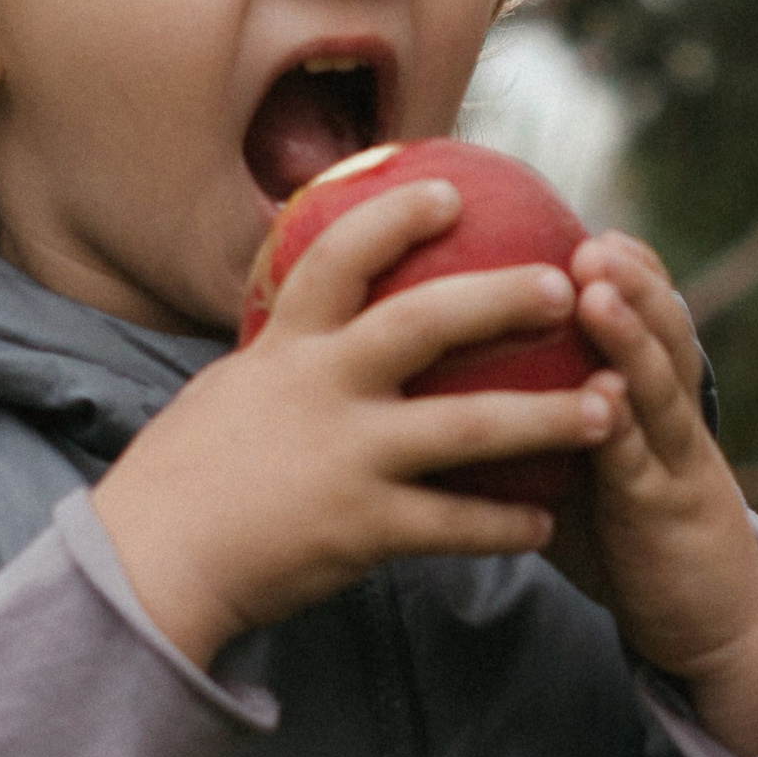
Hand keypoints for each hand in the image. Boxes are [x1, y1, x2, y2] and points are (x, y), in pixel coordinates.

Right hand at [91, 178, 620, 666]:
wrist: (149, 566)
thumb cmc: (186, 477)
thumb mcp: (230, 390)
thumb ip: (286, 355)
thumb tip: (321, 315)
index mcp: (285, 348)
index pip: (339, 257)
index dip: (395, 217)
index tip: (450, 190)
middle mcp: (320, 390)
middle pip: (424, 324)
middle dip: (501, 300)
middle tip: (566, 286)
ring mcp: (345, 459)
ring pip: (464, 429)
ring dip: (543, 417)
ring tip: (608, 410)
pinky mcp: (361, 529)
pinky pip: (452, 525)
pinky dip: (504, 524)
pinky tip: (547, 523)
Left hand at [545, 231, 757, 756]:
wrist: (706, 620)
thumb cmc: (626, 536)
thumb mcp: (584, 467)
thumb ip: (538, 420)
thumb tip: (444, 377)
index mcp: (654, 402)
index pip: (649, 319)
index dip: (628, 270)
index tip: (587, 222)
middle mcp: (674, 420)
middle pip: (664, 335)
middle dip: (634, 283)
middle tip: (594, 239)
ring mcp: (679, 465)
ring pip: (660, 389)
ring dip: (631, 338)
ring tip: (599, 292)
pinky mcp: (670, 515)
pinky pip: (642, 467)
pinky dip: (624, 430)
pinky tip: (604, 400)